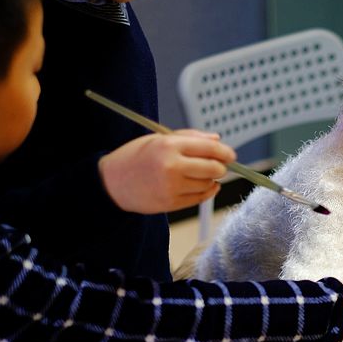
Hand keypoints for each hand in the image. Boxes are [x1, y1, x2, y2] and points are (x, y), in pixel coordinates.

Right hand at [98, 129, 235, 213]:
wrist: (111, 183)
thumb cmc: (135, 157)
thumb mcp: (158, 138)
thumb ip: (189, 137)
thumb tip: (217, 139)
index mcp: (168, 145)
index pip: (209, 148)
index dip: (225, 152)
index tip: (231, 155)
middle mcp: (172, 166)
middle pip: (213, 168)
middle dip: (221, 167)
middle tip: (220, 166)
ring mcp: (172, 187)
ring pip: (208, 184)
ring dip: (212, 180)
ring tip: (204, 175)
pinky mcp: (171, 203)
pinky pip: (200, 198)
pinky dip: (207, 192)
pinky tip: (205, 186)